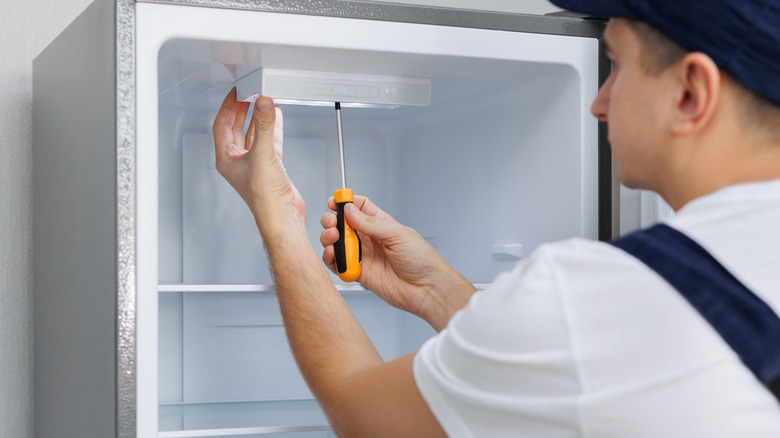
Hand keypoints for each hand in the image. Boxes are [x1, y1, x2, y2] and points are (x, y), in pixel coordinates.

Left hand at [212, 89, 305, 229]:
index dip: (228, 107)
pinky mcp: (270, 167)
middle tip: (248, 95)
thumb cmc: (265, 197)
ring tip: (263, 103)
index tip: (236, 93)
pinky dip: (272, 129)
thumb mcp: (264, 154)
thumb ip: (265, 126)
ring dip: (258, 118)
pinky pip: (269, 142)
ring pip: (253, 134)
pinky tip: (276, 119)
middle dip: (242, 110)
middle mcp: (238, 161)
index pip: (221, 125)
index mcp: (226, 159)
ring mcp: (254, 164)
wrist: (282, 216)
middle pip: (235, 128)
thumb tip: (263, 104)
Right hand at [320, 196, 475, 330]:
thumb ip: (371, 223)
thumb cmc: (422, 260)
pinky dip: (331, 259)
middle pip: (343, 224)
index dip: (345, 202)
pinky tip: (334, 255)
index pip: (359, 207)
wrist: (427, 289)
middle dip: (332, 220)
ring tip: (333, 238)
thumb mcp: (397, 234)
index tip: (335, 201)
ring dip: (329, 239)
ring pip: (337, 243)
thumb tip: (349, 211)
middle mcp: (370, 239)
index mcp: (381, 224)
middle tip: (333, 223)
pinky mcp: (358, 273)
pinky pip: (338, 265)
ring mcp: (363, 256)